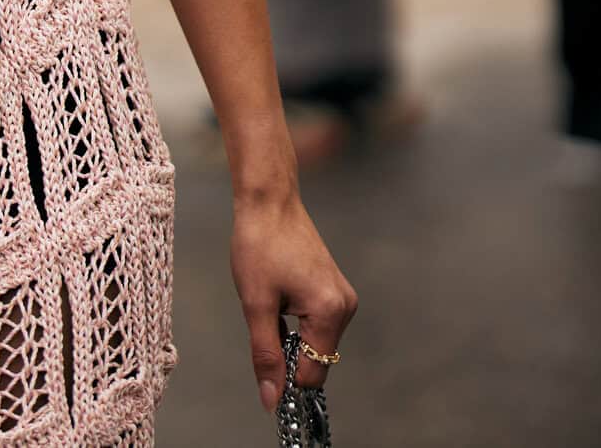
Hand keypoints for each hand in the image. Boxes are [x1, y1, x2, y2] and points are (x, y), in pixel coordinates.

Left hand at [231, 188, 355, 414]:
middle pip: (316, 358)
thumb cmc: (260, 244)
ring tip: (272, 299)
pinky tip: (281, 293)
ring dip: (291, 334)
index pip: (313, 373)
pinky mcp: (335, 288)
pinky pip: (316, 322)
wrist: (269, 200)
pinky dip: (297, 320)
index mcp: (330, 311)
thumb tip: (272, 400)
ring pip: (315, 341)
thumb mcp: (256, 304)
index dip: (286, 376)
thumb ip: (266, 355)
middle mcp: (345, 306)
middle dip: (288, 350)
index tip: (263, 361)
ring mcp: (342, 296)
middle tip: (264, 317)